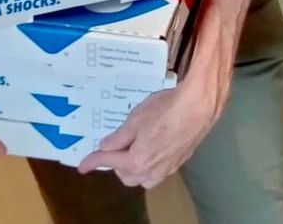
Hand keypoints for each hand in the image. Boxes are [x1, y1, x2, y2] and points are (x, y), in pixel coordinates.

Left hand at [77, 68, 228, 186]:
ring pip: (143, 176)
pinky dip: (150, 162)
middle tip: (117, 144)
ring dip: (135, 166)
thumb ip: (119, 137)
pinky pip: (158, 170)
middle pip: (126, 175)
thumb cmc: (166, 109)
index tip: (83, 166)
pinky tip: (155, 144)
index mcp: (136, 161)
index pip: (109, 162)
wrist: (199, 106)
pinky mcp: (180, 161)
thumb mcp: (136, 118)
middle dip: (118, 163)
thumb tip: (105, 147)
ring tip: (136, 146)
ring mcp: (167, 168)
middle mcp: (151, 171)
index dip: (93, 161)